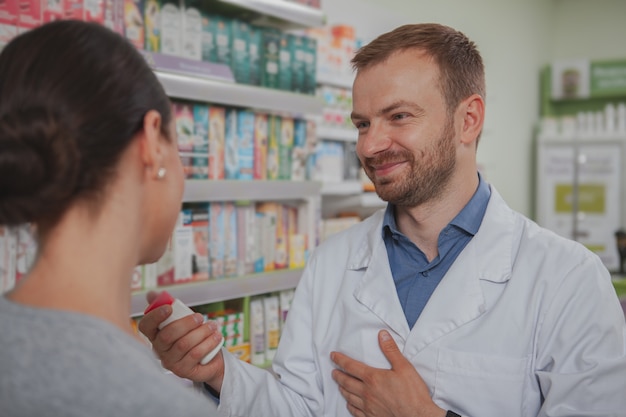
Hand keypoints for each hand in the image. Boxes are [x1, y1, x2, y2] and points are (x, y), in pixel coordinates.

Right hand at [138, 291, 224, 391]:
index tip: (169, 308)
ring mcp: (170, 362)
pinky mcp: (183, 371)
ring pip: (184, 344)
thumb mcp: (181, 320)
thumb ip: (168, 306)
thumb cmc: (192, 335)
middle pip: (167, 335)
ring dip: (201, 332)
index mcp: (155, 335)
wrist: (210, 359)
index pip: (145, 326)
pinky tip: (216, 336)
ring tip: (213, 325)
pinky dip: (208, 343)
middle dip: (186, 323)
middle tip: (200, 317)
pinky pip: (195, 354)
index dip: (154, 316)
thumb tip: (151, 294)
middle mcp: (159, 350)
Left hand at [331, 330, 445, 416]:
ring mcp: (368, 407)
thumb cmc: (413, 394)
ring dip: (343, 389)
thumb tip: (382, 335)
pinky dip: (350, 406)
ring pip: (349, 397)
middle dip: (338, 375)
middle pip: (346, 382)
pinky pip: (355, 412)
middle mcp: (367, 393)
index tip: (333, 356)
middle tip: (334, 372)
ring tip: (340, 385)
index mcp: (373, 378)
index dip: (340, 360)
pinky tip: (350, 404)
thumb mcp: (404, 367)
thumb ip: (391, 350)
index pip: (351, 366)